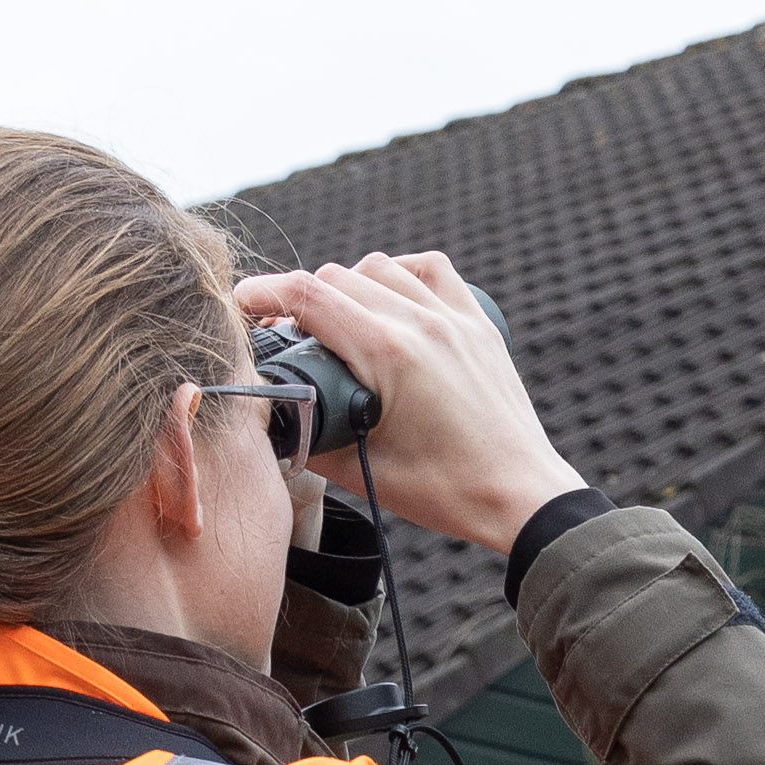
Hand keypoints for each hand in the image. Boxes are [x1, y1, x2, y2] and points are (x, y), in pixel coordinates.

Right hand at [235, 254, 582, 557]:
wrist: (519, 496)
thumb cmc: (448, 491)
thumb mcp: (364, 469)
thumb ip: (310, 436)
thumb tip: (275, 413)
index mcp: (387, 353)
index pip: (308, 297)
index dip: (264, 294)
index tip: (244, 303)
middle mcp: (421, 322)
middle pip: (337, 277)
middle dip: (304, 300)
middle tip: (294, 335)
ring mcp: (454, 318)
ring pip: (381, 267)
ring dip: (350, 284)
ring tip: (341, 321)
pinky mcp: (478, 324)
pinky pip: (432, 270)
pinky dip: (402, 273)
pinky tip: (391, 297)